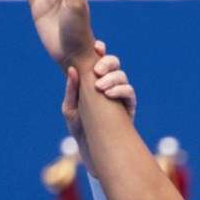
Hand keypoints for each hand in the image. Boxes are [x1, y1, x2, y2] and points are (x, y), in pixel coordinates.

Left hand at [62, 43, 133, 173]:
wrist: (93, 152)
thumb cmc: (80, 129)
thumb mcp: (71, 109)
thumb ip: (72, 90)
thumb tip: (72, 69)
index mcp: (94, 81)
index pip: (99, 61)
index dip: (100, 51)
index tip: (97, 46)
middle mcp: (109, 85)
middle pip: (114, 64)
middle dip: (107, 62)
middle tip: (97, 69)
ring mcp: (120, 95)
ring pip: (122, 76)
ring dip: (112, 77)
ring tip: (100, 85)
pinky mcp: (129, 107)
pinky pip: (129, 93)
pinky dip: (120, 90)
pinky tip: (109, 93)